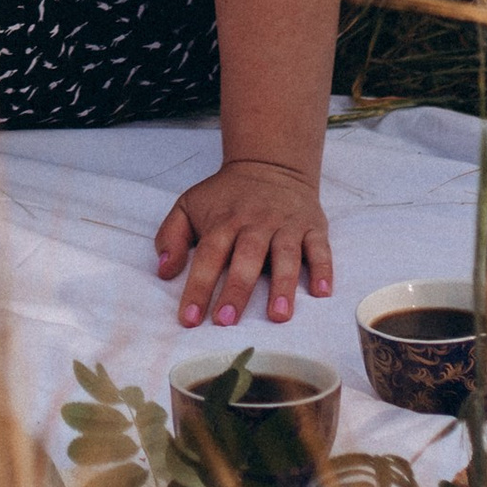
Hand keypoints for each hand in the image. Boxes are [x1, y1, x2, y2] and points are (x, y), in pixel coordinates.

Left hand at [155, 159, 333, 327]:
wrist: (270, 164)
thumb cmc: (226, 196)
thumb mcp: (189, 205)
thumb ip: (171, 236)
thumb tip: (163, 271)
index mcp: (224, 221)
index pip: (208, 255)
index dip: (198, 287)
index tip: (189, 319)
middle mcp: (256, 223)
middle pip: (246, 257)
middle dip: (236, 289)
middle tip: (226, 321)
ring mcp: (286, 225)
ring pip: (286, 255)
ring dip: (283, 285)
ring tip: (278, 315)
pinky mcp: (313, 227)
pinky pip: (320, 249)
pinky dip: (323, 270)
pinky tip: (321, 293)